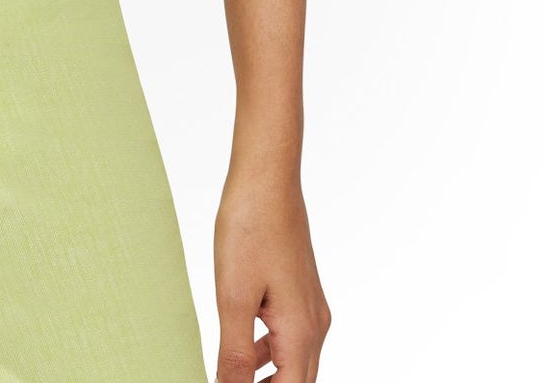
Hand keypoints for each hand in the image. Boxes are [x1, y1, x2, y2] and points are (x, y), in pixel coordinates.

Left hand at [212, 166, 331, 380]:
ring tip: (232, 376)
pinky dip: (269, 352)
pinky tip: (244, 346)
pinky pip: (289, 337)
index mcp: (301, 332)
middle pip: (297, 381)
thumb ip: (235, 353)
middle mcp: (314, 324)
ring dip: (268, 377)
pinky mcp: (300, 292)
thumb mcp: (234, 297)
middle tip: (229, 382)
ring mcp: (310, 307)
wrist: (267, 179)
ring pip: (294, 361)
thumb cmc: (250, 229)